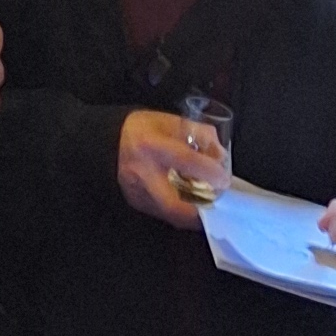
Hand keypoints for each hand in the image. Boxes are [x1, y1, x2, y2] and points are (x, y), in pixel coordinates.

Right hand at [118, 109, 230, 226]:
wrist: (111, 142)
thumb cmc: (143, 129)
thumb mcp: (170, 121)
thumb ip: (197, 134)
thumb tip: (220, 155)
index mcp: (150, 144)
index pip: (184, 160)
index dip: (208, 171)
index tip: (224, 178)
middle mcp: (142, 172)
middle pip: (175, 204)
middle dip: (201, 207)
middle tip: (217, 199)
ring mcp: (138, 193)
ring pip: (173, 215)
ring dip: (195, 212)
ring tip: (208, 202)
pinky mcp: (139, 204)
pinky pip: (166, 215)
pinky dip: (183, 212)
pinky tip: (191, 203)